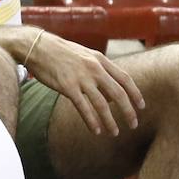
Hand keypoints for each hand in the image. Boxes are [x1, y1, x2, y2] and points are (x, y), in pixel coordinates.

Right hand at [23, 31, 144, 136]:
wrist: (36, 46)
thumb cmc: (60, 52)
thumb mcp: (84, 54)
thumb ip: (98, 69)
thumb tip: (110, 91)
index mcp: (99, 59)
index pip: (125, 78)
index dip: (136, 94)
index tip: (141, 106)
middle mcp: (94, 68)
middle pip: (118, 94)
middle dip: (128, 111)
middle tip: (133, 125)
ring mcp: (81, 77)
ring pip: (102, 104)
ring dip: (110, 121)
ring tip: (114, 132)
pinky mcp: (67, 86)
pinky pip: (84, 108)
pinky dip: (92, 121)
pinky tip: (96, 131)